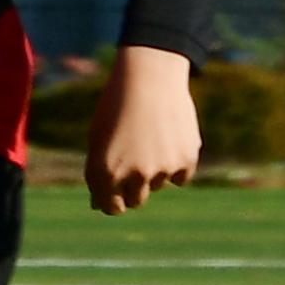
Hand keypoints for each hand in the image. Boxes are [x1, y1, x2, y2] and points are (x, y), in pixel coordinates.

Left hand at [85, 43, 202, 216]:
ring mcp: (162, 169)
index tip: (117, 196)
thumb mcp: (98, 138)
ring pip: (158, 184)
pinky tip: (169, 140)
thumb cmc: (117, 106)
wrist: (150, 76)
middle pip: (136, 200)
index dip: (113, 202)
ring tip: (150, 137)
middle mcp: (134, 175)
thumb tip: (100, 206)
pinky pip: (180, 177)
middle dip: (134, 188)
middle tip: (136, 162)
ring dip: (155, 170)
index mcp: (105, 172)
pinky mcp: (186, 160)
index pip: (112, 207)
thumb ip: (99, 173)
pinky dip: (176, 165)